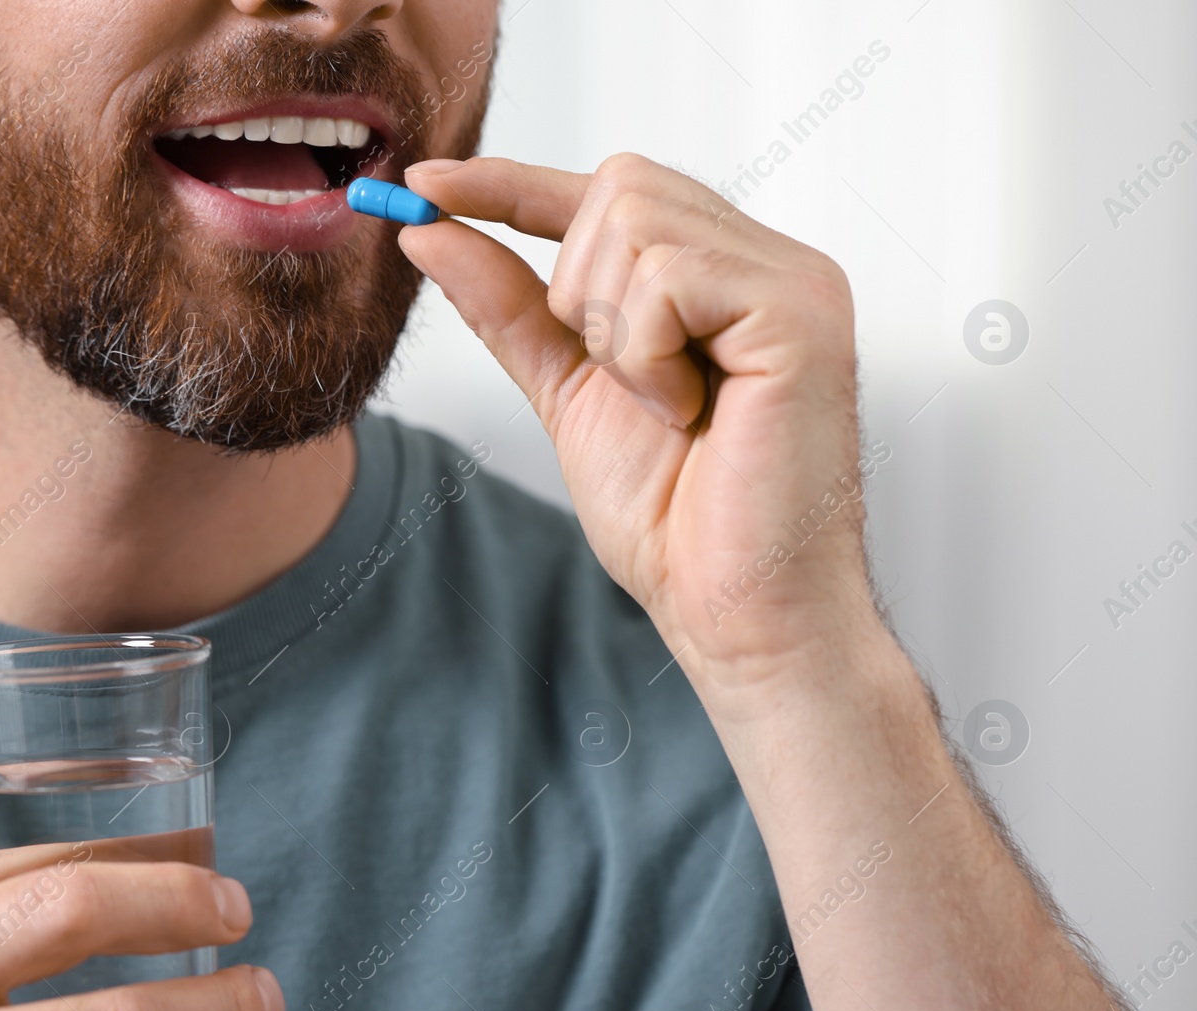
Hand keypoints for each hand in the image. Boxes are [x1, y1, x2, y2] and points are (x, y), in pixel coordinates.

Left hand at [401, 155, 881, 703]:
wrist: (736, 613)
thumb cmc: (676, 520)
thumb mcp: (569, 392)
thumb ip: (509, 308)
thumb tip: (431, 233)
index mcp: (722, 277)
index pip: (608, 191)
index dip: (510, 183)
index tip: (423, 187)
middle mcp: (766, 262)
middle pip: (618, 186)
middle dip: (573, 286)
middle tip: (613, 376)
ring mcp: (794, 280)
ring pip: (633, 219)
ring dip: (609, 330)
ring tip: (664, 406)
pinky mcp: (802, 312)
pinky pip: (668, 275)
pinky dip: (645, 354)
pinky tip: (687, 411)